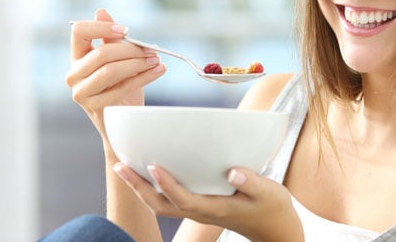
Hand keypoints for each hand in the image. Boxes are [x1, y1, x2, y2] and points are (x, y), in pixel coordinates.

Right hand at [65, 8, 165, 136]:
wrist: (122, 120)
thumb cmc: (119, 86)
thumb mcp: (117, 59)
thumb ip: (110, 38)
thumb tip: (101, 12)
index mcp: (77, 57)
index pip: (79, 32)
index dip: (102, 27)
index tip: (125, 31)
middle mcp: (74, 74)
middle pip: (101, 53)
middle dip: (130, 50)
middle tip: (151, 50)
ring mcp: (82, 93)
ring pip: (110, 71)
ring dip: (137, 63)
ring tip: (156, 60)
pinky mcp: (96, 107)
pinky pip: (122, 88)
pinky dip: (144, 77)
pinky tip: (158, 71)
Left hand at [113, 163, 303, 241]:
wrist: (275, 230)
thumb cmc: (272, 209)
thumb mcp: (269, 192)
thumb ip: (251, 181)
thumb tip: (232, 170)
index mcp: (215, 209)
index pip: (183, 199)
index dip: (166, 184)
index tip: (153, 165)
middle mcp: (201, 211)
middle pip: (160, 205)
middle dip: (138, 187)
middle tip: (120, 166)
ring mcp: (198, 210)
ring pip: (161, 204)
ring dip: (140, 187)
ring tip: (123, 167)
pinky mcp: (200, 206)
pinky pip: (169, 199)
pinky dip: (153, 186)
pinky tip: (148, 171)